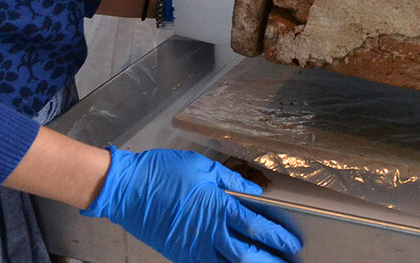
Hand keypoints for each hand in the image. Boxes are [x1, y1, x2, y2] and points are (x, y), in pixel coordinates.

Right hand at [82, 147, 300, 262]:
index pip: (255, 226)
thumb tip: (255, 192)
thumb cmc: (163, 173)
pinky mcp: (180, 254)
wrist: (127, 189)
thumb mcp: (202, 167)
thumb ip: (231, 180)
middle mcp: (208, 231)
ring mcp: (193, 246)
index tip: (292, 242)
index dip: (277, 235)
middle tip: (287, 261)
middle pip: (246, 253)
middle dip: (269, 259)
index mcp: (217, 206)